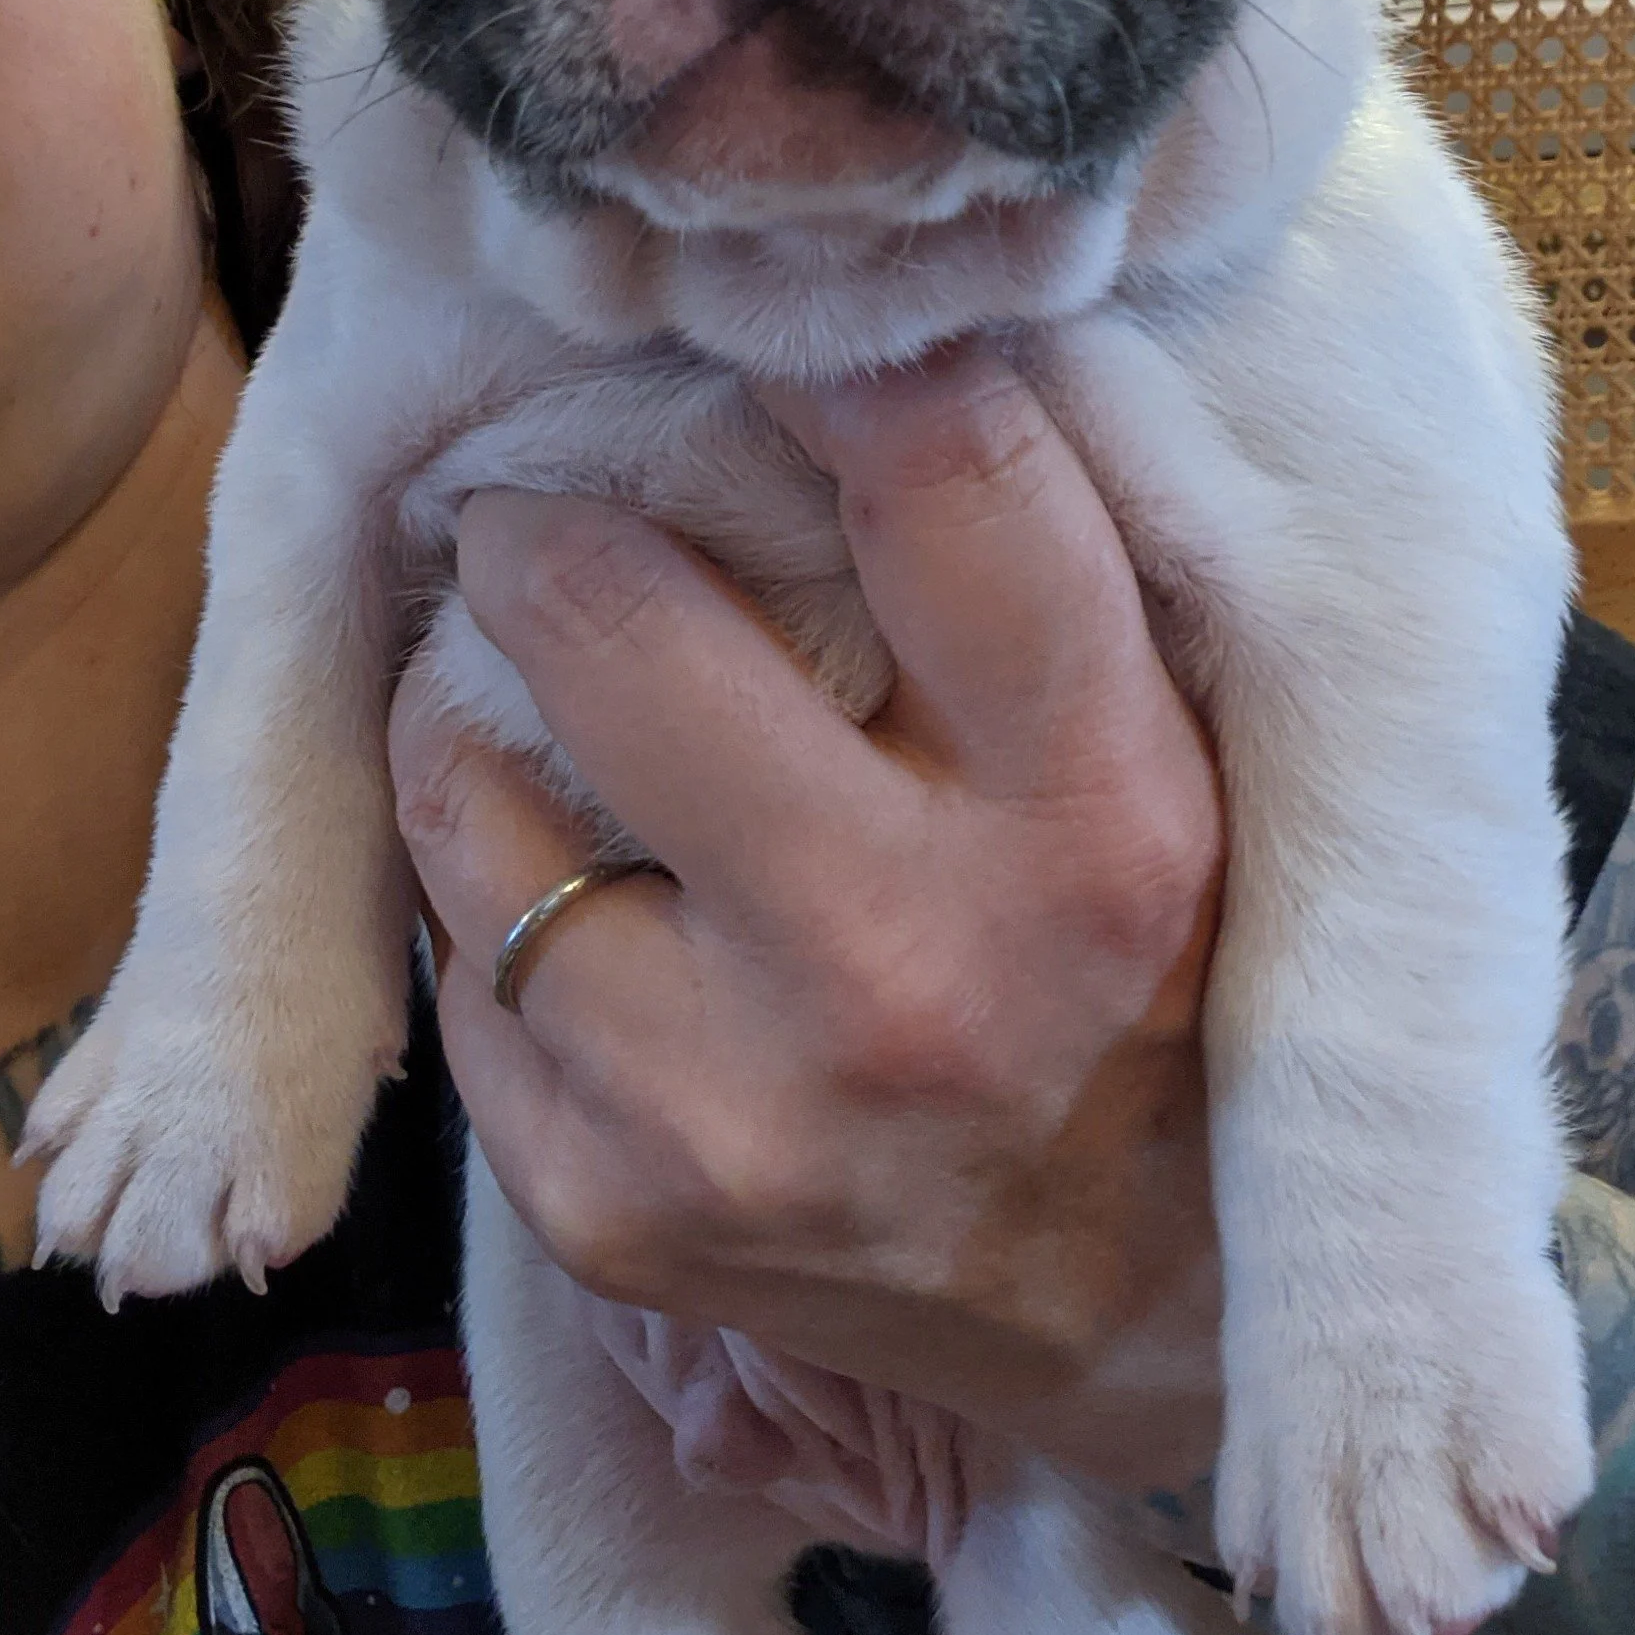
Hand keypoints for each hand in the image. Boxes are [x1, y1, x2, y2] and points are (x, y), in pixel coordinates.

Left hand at [389, 342, 1226, 1480]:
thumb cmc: (1160, 982)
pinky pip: (454, 951)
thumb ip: (1044, 586)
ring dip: (475, 696)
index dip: (835, 353)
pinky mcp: (608, 1211)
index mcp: (1106, 824)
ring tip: (524, 672)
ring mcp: (735, 1110)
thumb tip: (853, 342)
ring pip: (470, 786)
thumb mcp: (1179, 772)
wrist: (1137, 1322)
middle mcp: (915, 970)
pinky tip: (554, 850)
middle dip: (553, 525)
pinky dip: (480, 868)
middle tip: (545, 504)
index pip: (944, 489)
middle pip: (620, 624)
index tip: (764, 312)